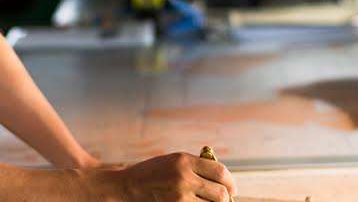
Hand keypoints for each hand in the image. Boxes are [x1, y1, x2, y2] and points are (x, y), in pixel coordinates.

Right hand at [112, 152, 236, 200]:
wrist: (126, 187)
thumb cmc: (152, 173)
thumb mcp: (173, 161)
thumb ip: (196, 167)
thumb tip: (224, 181)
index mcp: (184, 161)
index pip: (220, 172)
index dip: (231, 183)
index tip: (231, 189)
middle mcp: (183, 178)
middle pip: (220, 194)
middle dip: (225, 199)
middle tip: (224, 201)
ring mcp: (178, 197)